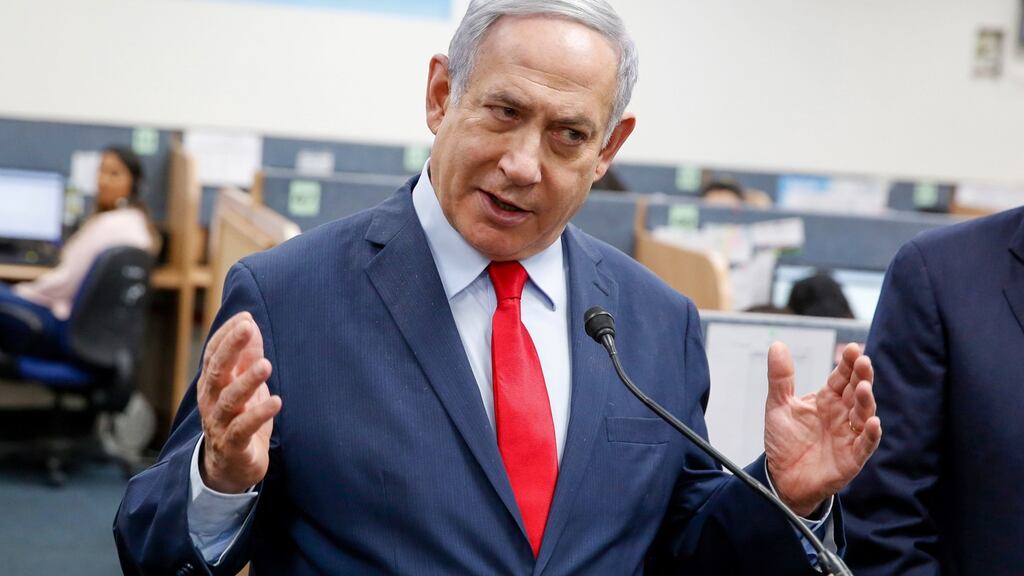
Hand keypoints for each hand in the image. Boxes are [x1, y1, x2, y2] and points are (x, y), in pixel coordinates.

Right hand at [197, 312, 281, 493]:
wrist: (229, 469)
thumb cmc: (238, 420)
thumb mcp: (244, 386)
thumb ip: (247, 358)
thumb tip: (252, 325)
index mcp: (212, 384)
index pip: (213, 354)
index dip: (226, 335)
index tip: (245, 317)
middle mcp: (211, 402)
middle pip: (217, 372)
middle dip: (231, 348)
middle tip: (248, 328)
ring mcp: (220, 424)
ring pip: (229, 400)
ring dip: (247, 381)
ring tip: (265, 365)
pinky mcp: (233, 445)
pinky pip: (243, 428)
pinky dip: (259, 414)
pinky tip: (276, 401)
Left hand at [764, 342, 880, 516]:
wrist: (781, 477)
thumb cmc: (784, 441)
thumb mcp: (778, 405)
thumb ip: (780, 377)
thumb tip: (777, 345)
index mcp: (827, 399)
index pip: (841, 377)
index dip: (848, 364)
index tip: (853, 349)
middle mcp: (842, 415)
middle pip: (856, 392)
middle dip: (861, 376)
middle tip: (863, 361)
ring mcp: (849, 435)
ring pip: (864, 414)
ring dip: (866, 401)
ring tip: (863, 387)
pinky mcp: (852, 458)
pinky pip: (865, 445)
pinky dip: (870, 434)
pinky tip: (872, 422)